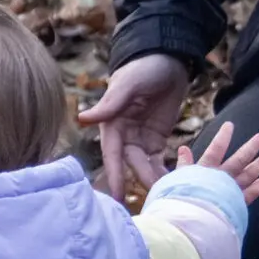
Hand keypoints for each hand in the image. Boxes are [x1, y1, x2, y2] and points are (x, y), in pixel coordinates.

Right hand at [78, 53, 192, 200]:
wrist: (168, 58)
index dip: (115, 174)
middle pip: (130, 163)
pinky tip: (175, 184)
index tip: (119, 196)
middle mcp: (124, 134)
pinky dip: (165, 171)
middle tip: (155, 200)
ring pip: (145, 165)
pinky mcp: (157, 138)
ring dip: (153, 179)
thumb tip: (83, 118)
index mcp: (112, 123)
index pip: (112, 153)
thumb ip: (110, 104)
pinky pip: (159, 160)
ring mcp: (141, 137)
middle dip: (140, 181)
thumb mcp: (128, 84)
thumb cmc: (144, 67)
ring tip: (167, 196)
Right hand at [174, 120, 258, 206]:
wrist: (190, 219)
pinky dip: (256, 189)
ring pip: (247, 175)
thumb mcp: (178, 179)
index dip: (223, 136)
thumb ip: (184, 164)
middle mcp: (221, 177)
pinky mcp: (235, 204)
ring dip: (257, 166)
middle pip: (239, 159)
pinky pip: (248, 195)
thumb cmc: (180, 199)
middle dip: (251, 147)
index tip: (230, 125)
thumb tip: (183, 148)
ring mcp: (230, 190)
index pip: (216, 148)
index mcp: (205, 169)